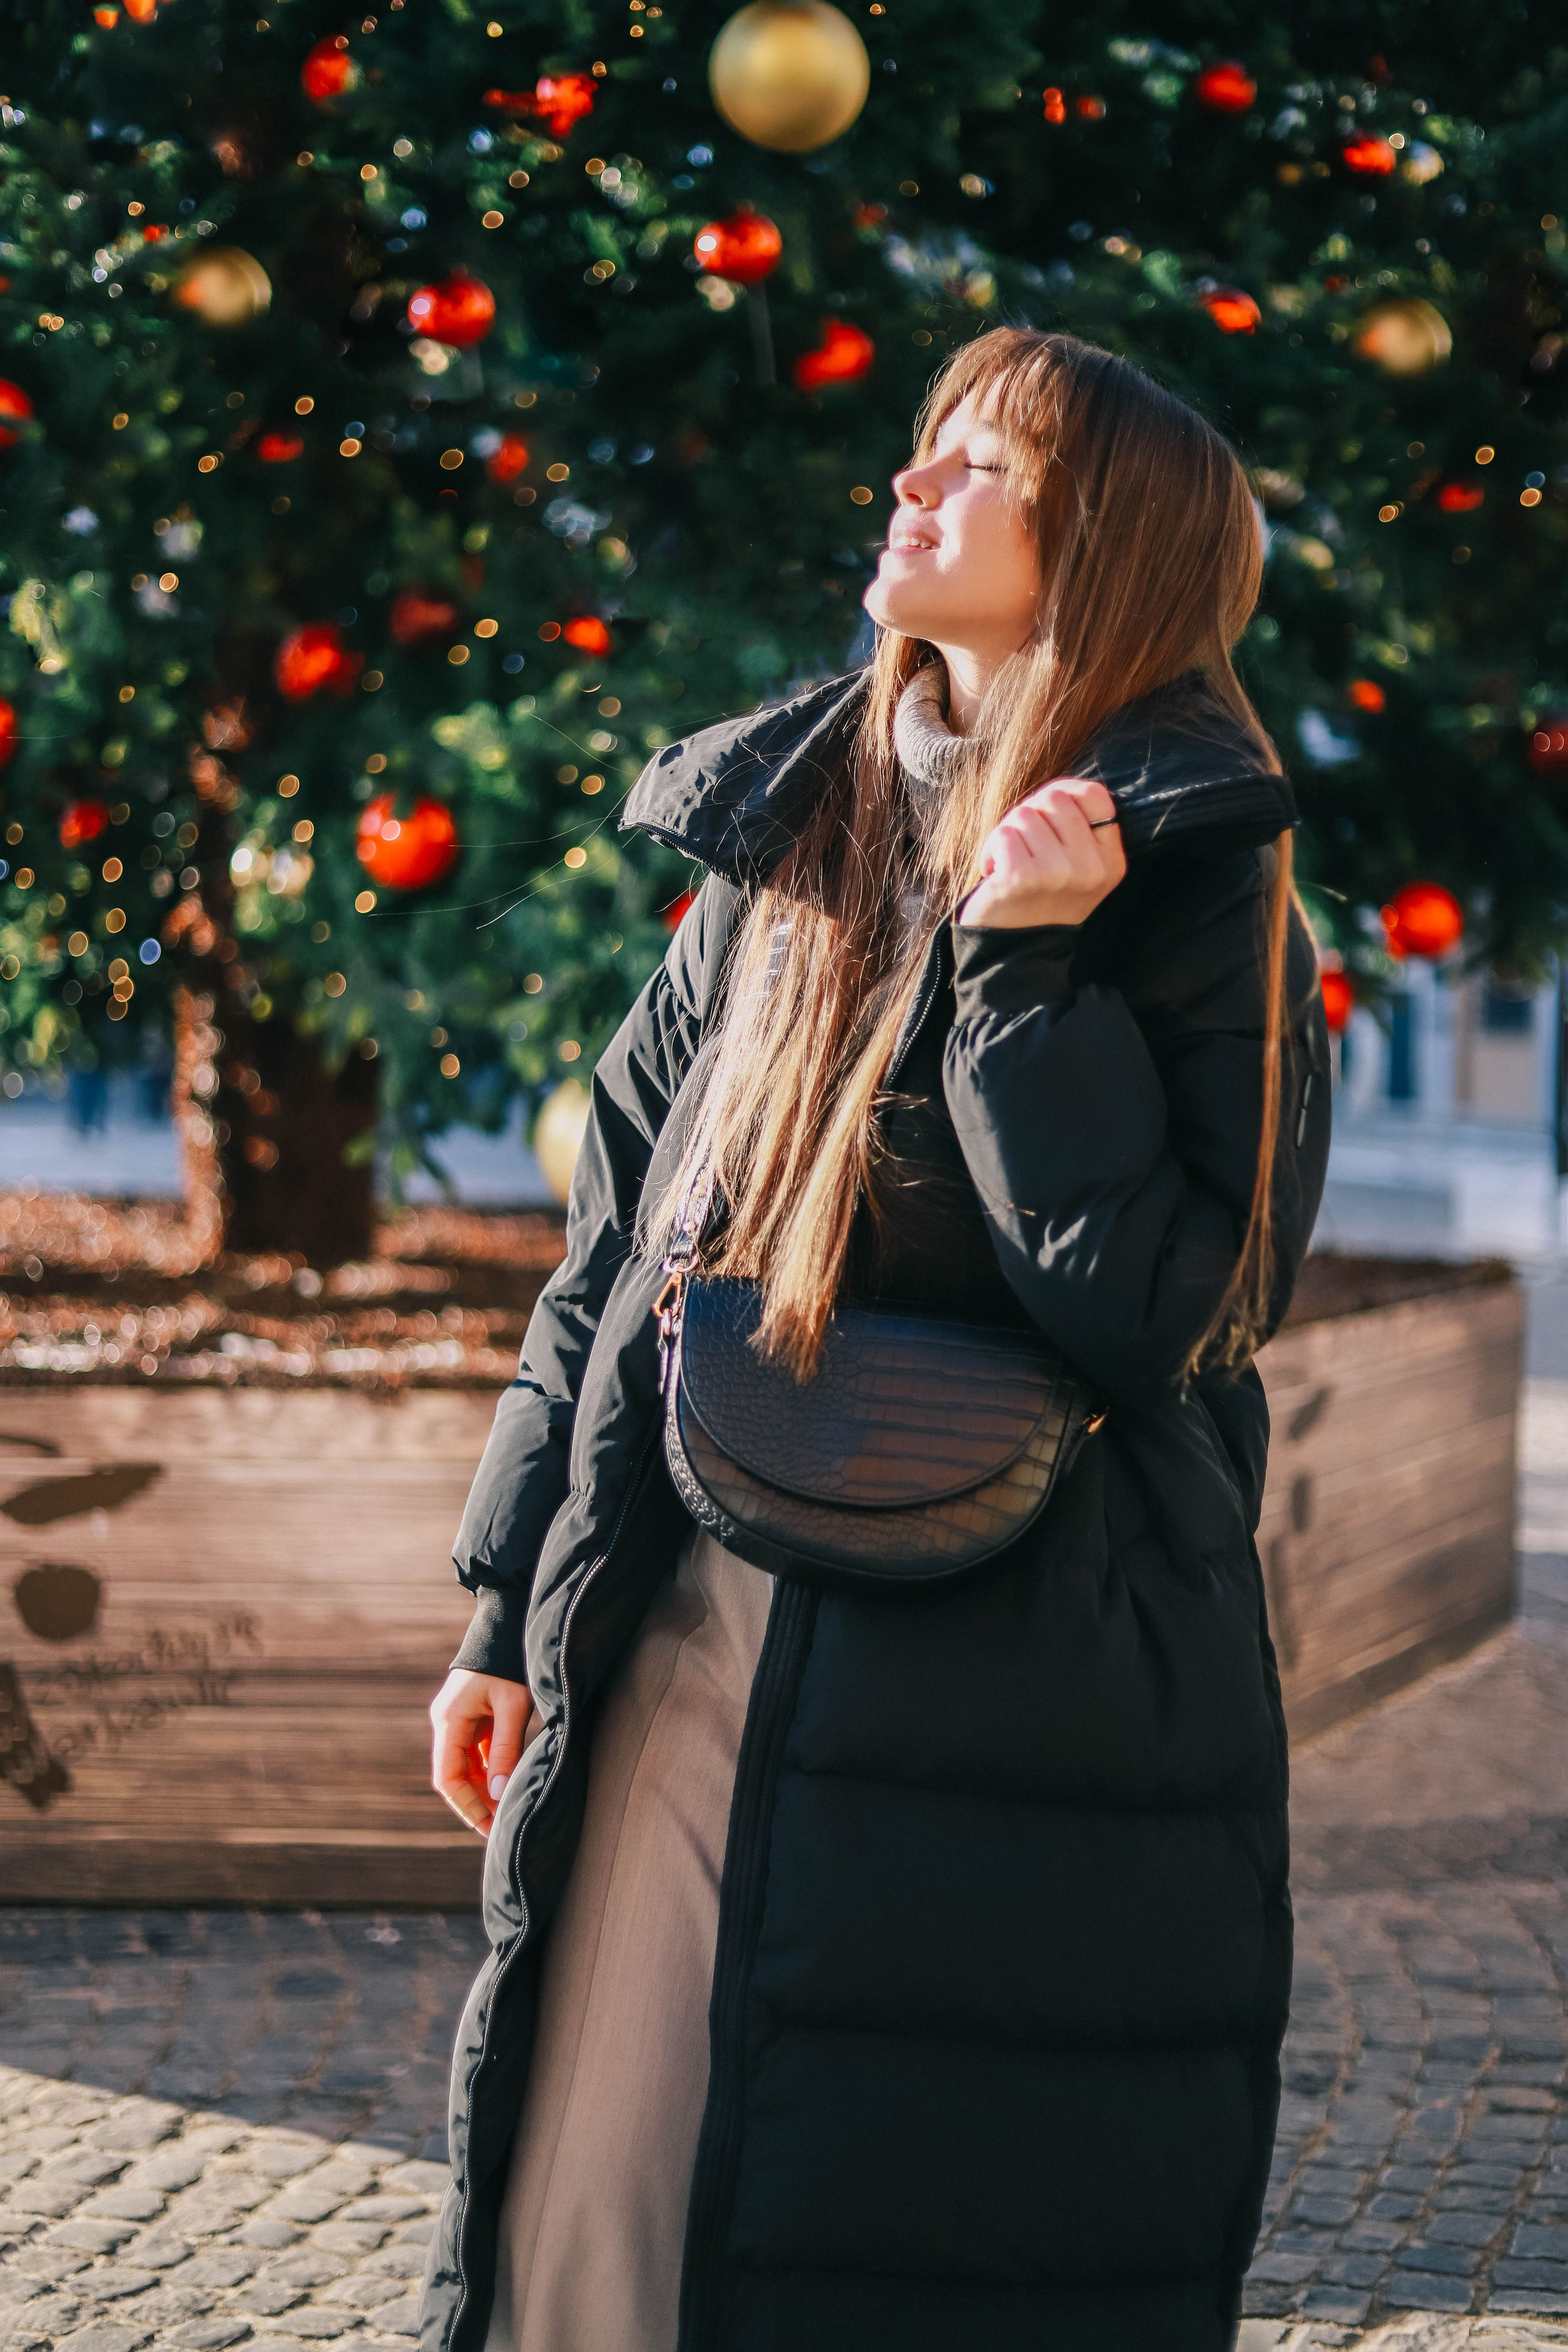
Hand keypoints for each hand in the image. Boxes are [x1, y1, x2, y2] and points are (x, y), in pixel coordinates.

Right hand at [430, 1668, 535, 1838]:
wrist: (506, 1623)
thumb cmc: (509, 1662)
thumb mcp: (513, 1706)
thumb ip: (505, 1749)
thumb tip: (498, 1792)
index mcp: (449, 1721)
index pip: (448, 1778)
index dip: (467, 1807)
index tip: (490, 1829)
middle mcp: (447, 1722)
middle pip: (454, 1775)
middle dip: (476, 1803)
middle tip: (500, 1828)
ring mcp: (458, 1718)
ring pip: (466, 1765)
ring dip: (483, 1788)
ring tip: (505, 1811)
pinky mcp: (472, 1714)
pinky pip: (476, 1751)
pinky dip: (489, 1769)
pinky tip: (505, 1784)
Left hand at [960, 776, 1125, 930]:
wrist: (1014, 949)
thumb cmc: (1040, 895)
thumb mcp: (1077, 865)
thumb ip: (1077, 825)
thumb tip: (1062, 788)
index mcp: (1110, 861)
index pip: (1095, 794)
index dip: (1065, 793)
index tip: (1049, 817)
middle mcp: (1091, 868)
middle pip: (1056, 798)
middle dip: (1032, 814)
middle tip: (1025, 846)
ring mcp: (1058, 873)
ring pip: (1025, 814)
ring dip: (1009, 834)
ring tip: (1012, 865)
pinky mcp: (1023, 877)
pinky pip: (1003, 834)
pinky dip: (991, 850)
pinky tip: (997, 874)